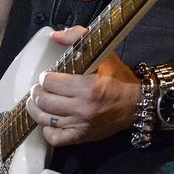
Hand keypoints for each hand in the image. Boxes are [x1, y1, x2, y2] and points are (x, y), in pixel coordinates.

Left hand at [25, 27, 140, 146]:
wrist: (137, 104)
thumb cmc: (120, 78)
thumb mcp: (104, 53)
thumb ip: (78, 38)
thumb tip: (55, 35)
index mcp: (88, 87)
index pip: (51, 83)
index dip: (45, 77)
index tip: (48, 75)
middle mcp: (82, 108)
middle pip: (45, 101)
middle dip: (38, 92)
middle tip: (40, 87)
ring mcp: (80, 125)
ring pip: (44, 119)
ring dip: (36, 109)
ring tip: (38, 101)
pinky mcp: (81, 137)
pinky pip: (54, 138)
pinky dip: (46, 129)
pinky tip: (49, 120)